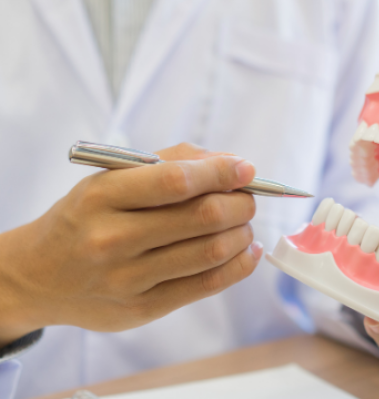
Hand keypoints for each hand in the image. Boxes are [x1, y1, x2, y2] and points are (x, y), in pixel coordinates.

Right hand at [0, 143, 261, 346]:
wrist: (39, 276)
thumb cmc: (86, 218)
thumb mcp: (110, 179)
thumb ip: (170, 162)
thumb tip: (231, 163)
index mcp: (101, 197)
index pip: (176, 181)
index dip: (221, 173)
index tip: (246, 168)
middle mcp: (112, 238)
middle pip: (202, 217)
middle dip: (240, 203)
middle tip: (248, 199)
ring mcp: (127, 278)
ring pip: (210, 252)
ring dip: (242, 233)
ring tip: (244, 224)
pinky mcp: (142, 308)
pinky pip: (207, 285)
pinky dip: (239, 266)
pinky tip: (247, 252)